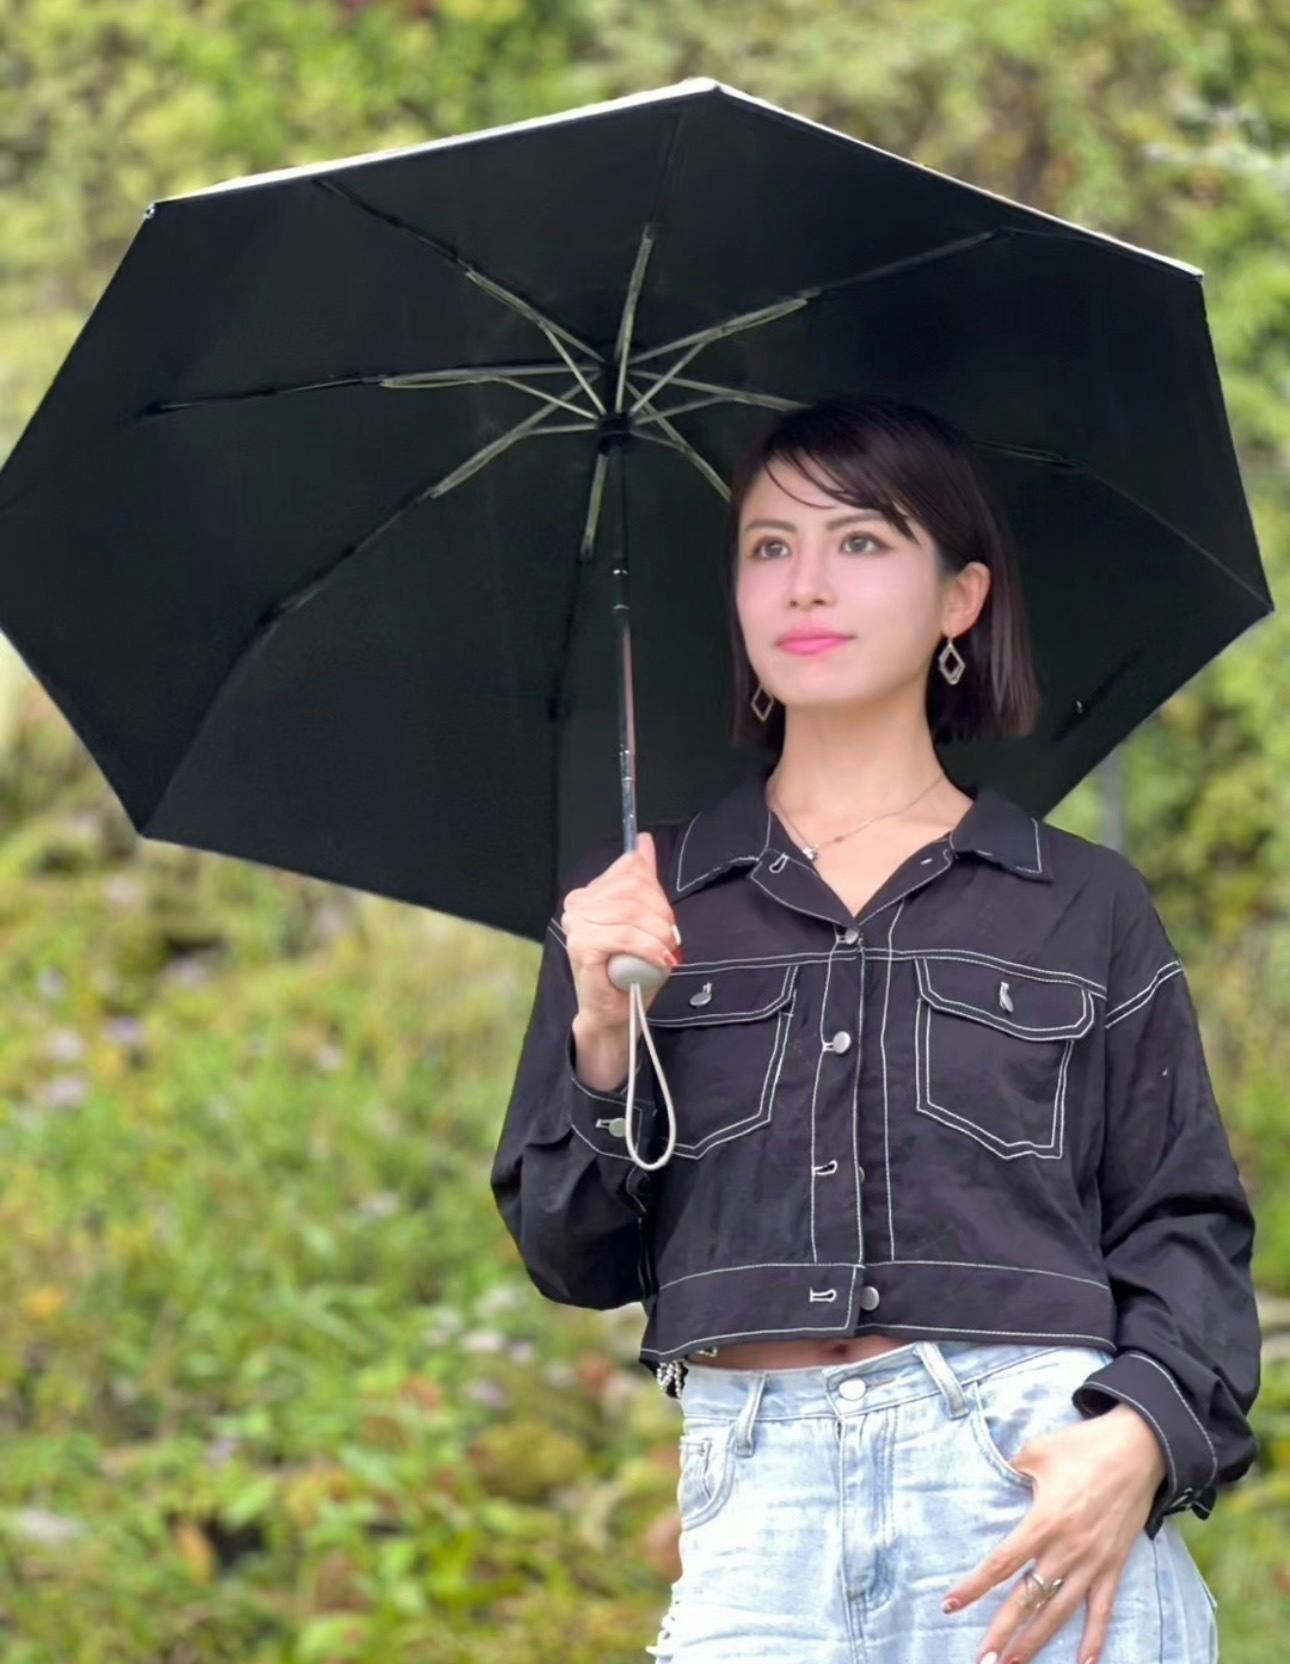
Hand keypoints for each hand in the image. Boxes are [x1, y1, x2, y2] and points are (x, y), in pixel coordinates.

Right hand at [562, 831, 680, 1033]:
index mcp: (589, 893)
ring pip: (633, 913)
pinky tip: (659, 960)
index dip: (656, 893)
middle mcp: (578, 903)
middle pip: (634, 889)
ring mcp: (577, 924)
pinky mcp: (582, 946)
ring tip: (665, 952)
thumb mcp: (643, 919)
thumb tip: (644, 842)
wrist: (615, 1012)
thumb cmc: (629, 969)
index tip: (663, 919)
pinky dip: (650, 948)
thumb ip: (642, 881)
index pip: (631, 871)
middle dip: (662, 915)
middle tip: (668, 940)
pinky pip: (626, 936)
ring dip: (659, 935)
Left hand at [940, 1403, 1166, 1663]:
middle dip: (1003, 1632)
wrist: (1139, 1448)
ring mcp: (1093, 1562)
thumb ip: (1011, 1469)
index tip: (951, 1604)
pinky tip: (1085, 1663)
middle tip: (982, 1658)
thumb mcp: (1037, 1451)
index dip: (975, 1587)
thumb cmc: (1083, 1446)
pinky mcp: (1114, 1566)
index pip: (1002, 1563)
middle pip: (1028, 1599)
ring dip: (1036, 1641)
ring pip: (1059, 1612)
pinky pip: (1103, 1610)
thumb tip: (994, 1475)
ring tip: (1014, 1663)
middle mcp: (1067, 1550)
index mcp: (1044, 1521)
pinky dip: (1094, 1639)